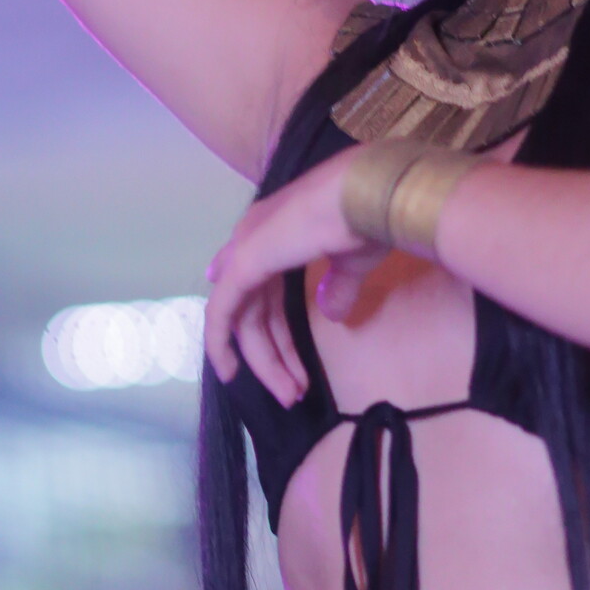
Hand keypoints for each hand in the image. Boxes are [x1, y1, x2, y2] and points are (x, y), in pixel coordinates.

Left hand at [205, 155, 388, 401]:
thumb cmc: (367, 221)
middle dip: (276, 354)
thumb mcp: (352, 262)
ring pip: (243, 318)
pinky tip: (230, 372)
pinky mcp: (241, 265)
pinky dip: (221, 343)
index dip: (272, 325)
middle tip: (294, 391)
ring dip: (264, 360)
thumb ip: (337, 287)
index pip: (265, 287)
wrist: (368, 196)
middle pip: (256, 309)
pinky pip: (222, 313)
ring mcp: (245, 249)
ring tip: (288, 393)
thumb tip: (333, 313)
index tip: (286, 360)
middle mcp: (255, 238)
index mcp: (280, 232)